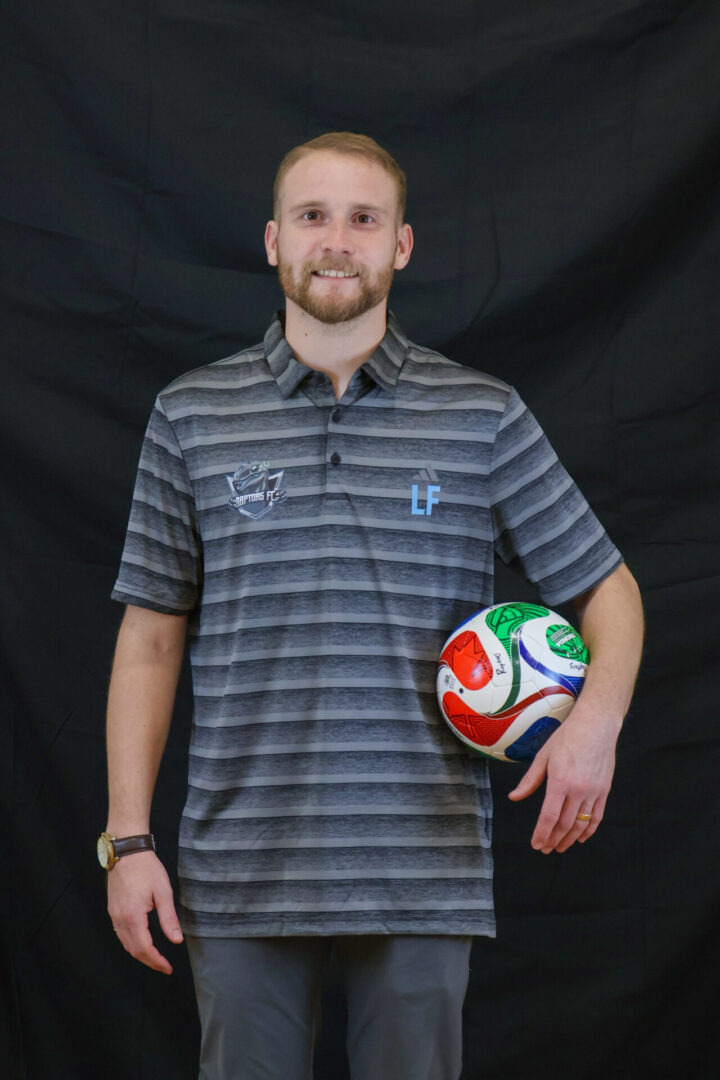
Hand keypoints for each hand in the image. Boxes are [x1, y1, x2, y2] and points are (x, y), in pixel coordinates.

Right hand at [107, 851, 183, 973]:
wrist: (127, 851)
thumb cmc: (147, 868)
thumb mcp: (163, 892)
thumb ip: (168, 918)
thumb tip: (176, 940)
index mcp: (133, 917)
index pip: (144, 948)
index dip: (156, 961)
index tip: (168, 968)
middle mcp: (120, 919)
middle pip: (133, 950)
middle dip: (149, 961)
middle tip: (164, 966)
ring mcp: (114, 914)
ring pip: (125, 943)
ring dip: (139, 954)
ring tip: (154, 957)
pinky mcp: (113, 909)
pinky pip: (120, 933)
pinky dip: (131, 943)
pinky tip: (140, 941)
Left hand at [507, 705, 618, 852]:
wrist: (596, 726)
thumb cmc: (567, 737)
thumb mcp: (543, 756)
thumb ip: (529, 781)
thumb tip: (514, 797)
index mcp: (560, 781)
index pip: (549, 816)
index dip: (541, 833)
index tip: (536, 844)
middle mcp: (578, 790)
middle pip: (564, 824)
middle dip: (553, 839)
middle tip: (545, 848)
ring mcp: (593, 792)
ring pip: (581, 824)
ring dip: (569, 839)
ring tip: (560, 847)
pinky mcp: (604, 791)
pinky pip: (597, 817)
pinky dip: (589, 831)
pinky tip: (580, 838)